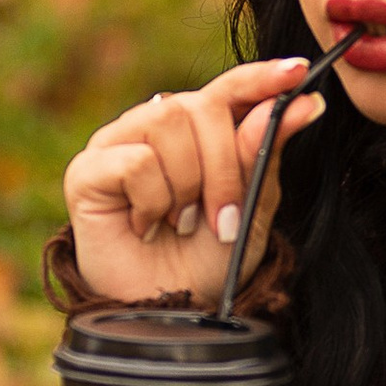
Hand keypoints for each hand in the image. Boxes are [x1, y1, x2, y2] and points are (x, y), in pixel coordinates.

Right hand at [61, 59, 327, 308]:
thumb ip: (263, 154)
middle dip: (224, 165)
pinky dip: (153, 199)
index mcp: (198, 132)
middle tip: (222, 218)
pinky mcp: (87, 170)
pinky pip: (135, 160)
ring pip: (166, 122)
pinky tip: (144, 226)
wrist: (170, 314)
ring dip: (188, 183)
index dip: (260, 77)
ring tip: (178, 223)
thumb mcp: (250, 210)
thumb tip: (298, 102)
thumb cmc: (206, 263)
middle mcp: (155, 128)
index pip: (228, 88)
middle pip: (200, 106)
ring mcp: (118, 145)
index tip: (297, 71)